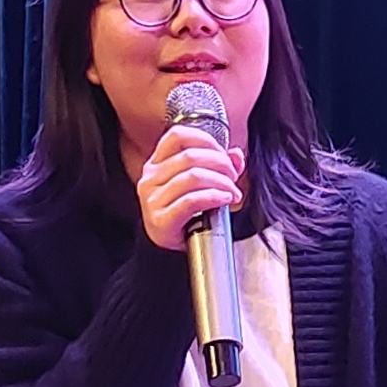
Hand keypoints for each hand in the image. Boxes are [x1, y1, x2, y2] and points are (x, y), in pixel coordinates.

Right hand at [135, 127, 245, 251]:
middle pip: (190, 157)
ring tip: (232, 193)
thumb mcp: (201, 185)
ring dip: (221, 182)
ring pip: (192, 176)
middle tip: (233, 178)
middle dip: (220, 165)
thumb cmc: (186, 215)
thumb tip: (236, 155)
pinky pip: (191, 200)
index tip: (223, 154)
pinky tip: (225, 199)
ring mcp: (152, 199)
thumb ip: (219, 166)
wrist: (170, 250)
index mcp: (156, 164)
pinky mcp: (160, 219)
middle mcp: (150, 178)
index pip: (177, 136)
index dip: (205, 140)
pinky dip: (214, 196)